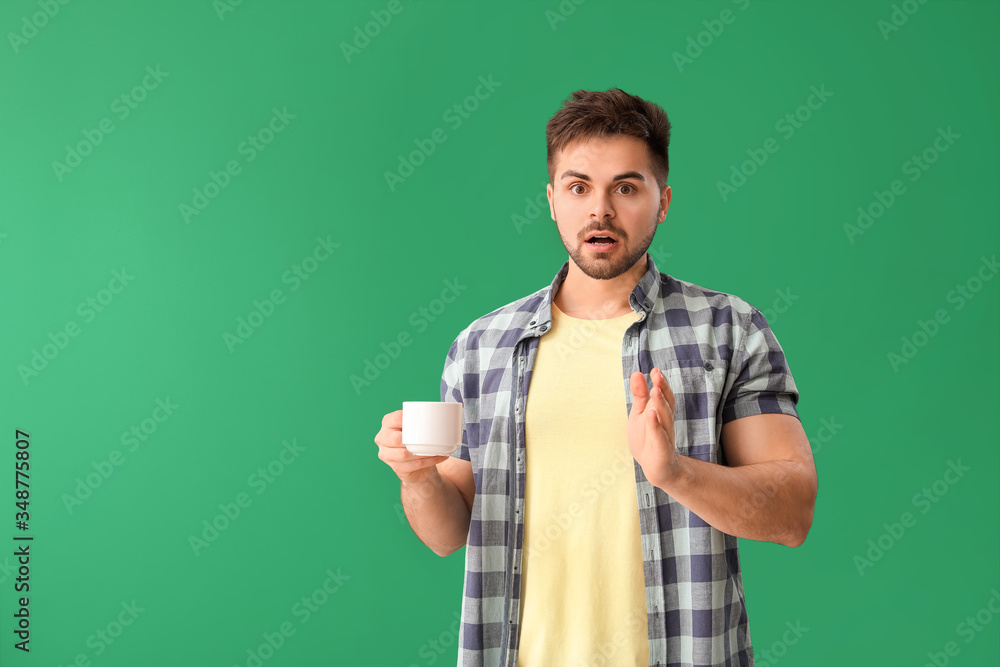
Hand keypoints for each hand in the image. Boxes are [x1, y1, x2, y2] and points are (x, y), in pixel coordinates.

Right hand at [374, 410, 449, 484]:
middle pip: (396, 439)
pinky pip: (413, 465)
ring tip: (438, 448)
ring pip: (404, 454)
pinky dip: (428, 461)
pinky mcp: (396, 468)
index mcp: (387, 423)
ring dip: (423, 452)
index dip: (407, 420)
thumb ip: (422, 419)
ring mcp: (386, 455)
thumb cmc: (415, 438)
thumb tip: (444, 414)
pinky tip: (439, 457)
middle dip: (413, 439)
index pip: (395, 419)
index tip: (423, 420)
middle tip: (430, 438)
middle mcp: (382, 438)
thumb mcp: (415, 427)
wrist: (413, 462)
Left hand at [627, 367, 679, 488]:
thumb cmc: (647, 438)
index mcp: (662, 412)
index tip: (654, 370)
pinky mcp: (661, 449)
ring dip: (660, 403)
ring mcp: (665, 435)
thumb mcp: (640, 413)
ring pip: (665, 418)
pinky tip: (650, 414)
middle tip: (657, 375)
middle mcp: (666, 422)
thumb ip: (640, 395)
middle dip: (663, 389)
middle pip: (667, 403)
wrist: (655, 467)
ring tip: (654, 390)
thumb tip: (637, 373)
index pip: (664, 395)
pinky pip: (659, 436)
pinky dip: (655, 425)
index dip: (661, 382)